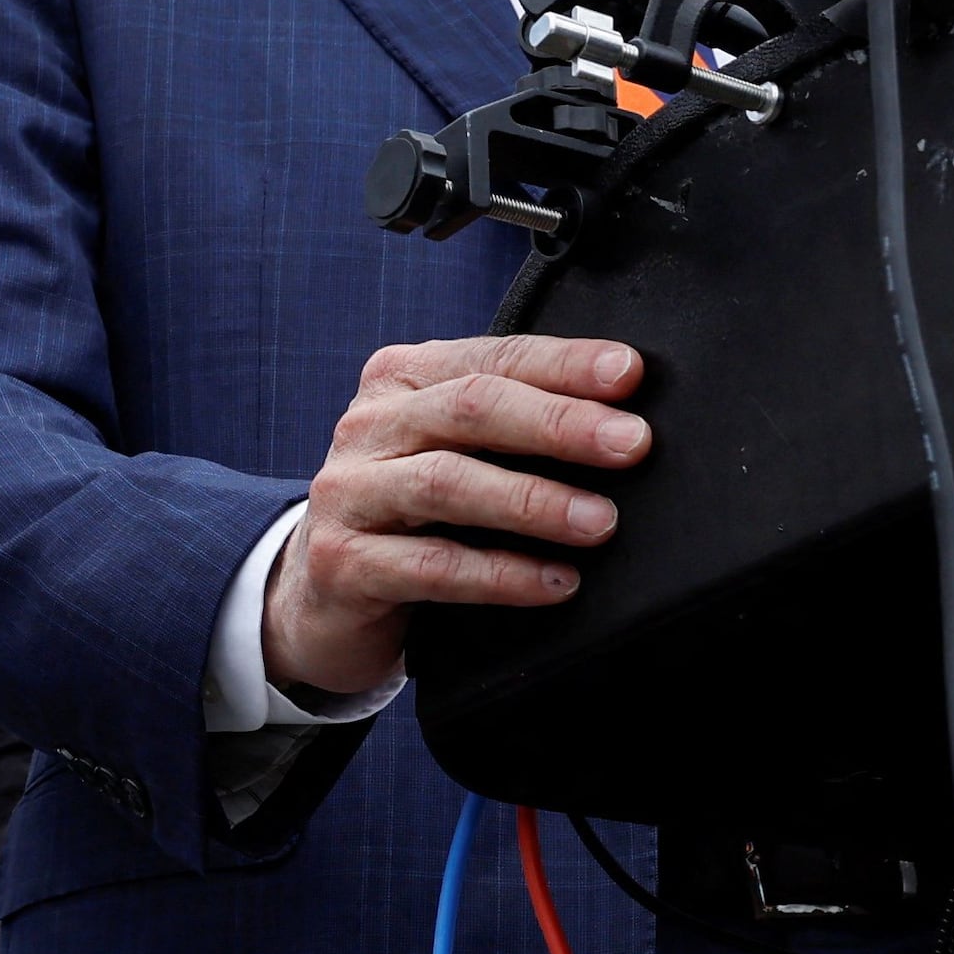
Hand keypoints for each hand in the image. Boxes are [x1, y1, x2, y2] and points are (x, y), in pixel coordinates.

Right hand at [260, 335, 648, 702]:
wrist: (322, 596)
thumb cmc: (412, 514)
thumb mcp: (454, 450)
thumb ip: (513, 425)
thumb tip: (625, 420)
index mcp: (400, 381)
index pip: (492, 357)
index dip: (564, 364)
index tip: (631, 376)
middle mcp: (367, 426)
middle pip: (468, 408)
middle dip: (559, 424)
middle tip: (631, 445)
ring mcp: (347, 493)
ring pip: (446, 483)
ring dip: (534, 501)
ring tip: (599, 522)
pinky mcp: (342, 562)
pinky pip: (432, 566)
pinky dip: (502, 574)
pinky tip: (555, 583)